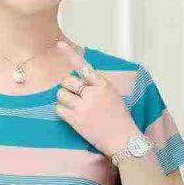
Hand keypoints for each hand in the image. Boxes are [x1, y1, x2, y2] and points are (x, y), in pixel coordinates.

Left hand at [53, 40, 138, 156]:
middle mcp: (92, 93)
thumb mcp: (114, 96)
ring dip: (64, 99)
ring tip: (74, 107)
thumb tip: (80, 81)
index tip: (59, 44)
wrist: (124, 140)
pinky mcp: (76, 120)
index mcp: (103, 85)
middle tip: (75, 96)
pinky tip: (71, 115)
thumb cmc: (120, 119)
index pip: (84, 66)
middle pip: (67, 80)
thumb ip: (98, 86)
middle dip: (68, 87)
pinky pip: (58, 109)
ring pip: (61, 94)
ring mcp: (83, 106)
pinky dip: (61, 111)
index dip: (70, 54)